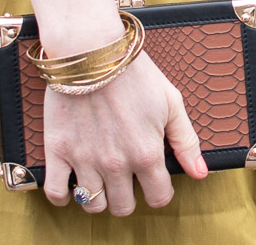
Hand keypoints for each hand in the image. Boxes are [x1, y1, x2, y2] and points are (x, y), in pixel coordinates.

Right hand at [41, 52, 208, 215]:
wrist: (91, 49)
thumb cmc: (133, 72)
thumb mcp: (171, 101)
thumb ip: (186, 141)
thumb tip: (199, 173)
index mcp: (147, 153)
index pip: (159, 197)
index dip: (159, 191)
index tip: (153, 181)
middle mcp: (117, 163)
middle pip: (124, 207)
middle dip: (128, 197)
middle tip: (125, 179)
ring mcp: (84, 159)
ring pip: (93, 204)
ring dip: (99, 198)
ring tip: (100, 180)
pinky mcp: (57, 150)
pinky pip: (56, 192)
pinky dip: (64, 197)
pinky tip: (72, 185)